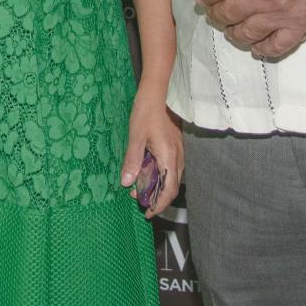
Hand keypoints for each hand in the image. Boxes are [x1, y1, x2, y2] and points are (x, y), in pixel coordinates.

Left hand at [120, 90, 184, 219]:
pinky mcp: (176, 145)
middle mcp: (178, 157)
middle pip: (172, 186)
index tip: (148, 213)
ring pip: (172, 177)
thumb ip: (132, 161)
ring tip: (140, 187)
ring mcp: (179, 151)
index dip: (159, 205)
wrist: (157, 92)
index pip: (168, 190)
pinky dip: (161, 175)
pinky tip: (148, 171)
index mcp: (169, 157)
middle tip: (140, 201)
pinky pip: (171, 167)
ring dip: (158, 186)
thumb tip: (126, 183)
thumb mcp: (135, 137)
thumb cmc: (146, 112)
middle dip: (157, 198)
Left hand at [196, 0, 305, 59]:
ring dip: (235, 34)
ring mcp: (282, 13)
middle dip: (216, 15)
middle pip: (228, 13)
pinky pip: (278, 45)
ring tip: (232, 32)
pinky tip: (258, 48)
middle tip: (212, 15)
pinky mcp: (303, 24)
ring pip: (248, 32)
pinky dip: (264, 49)